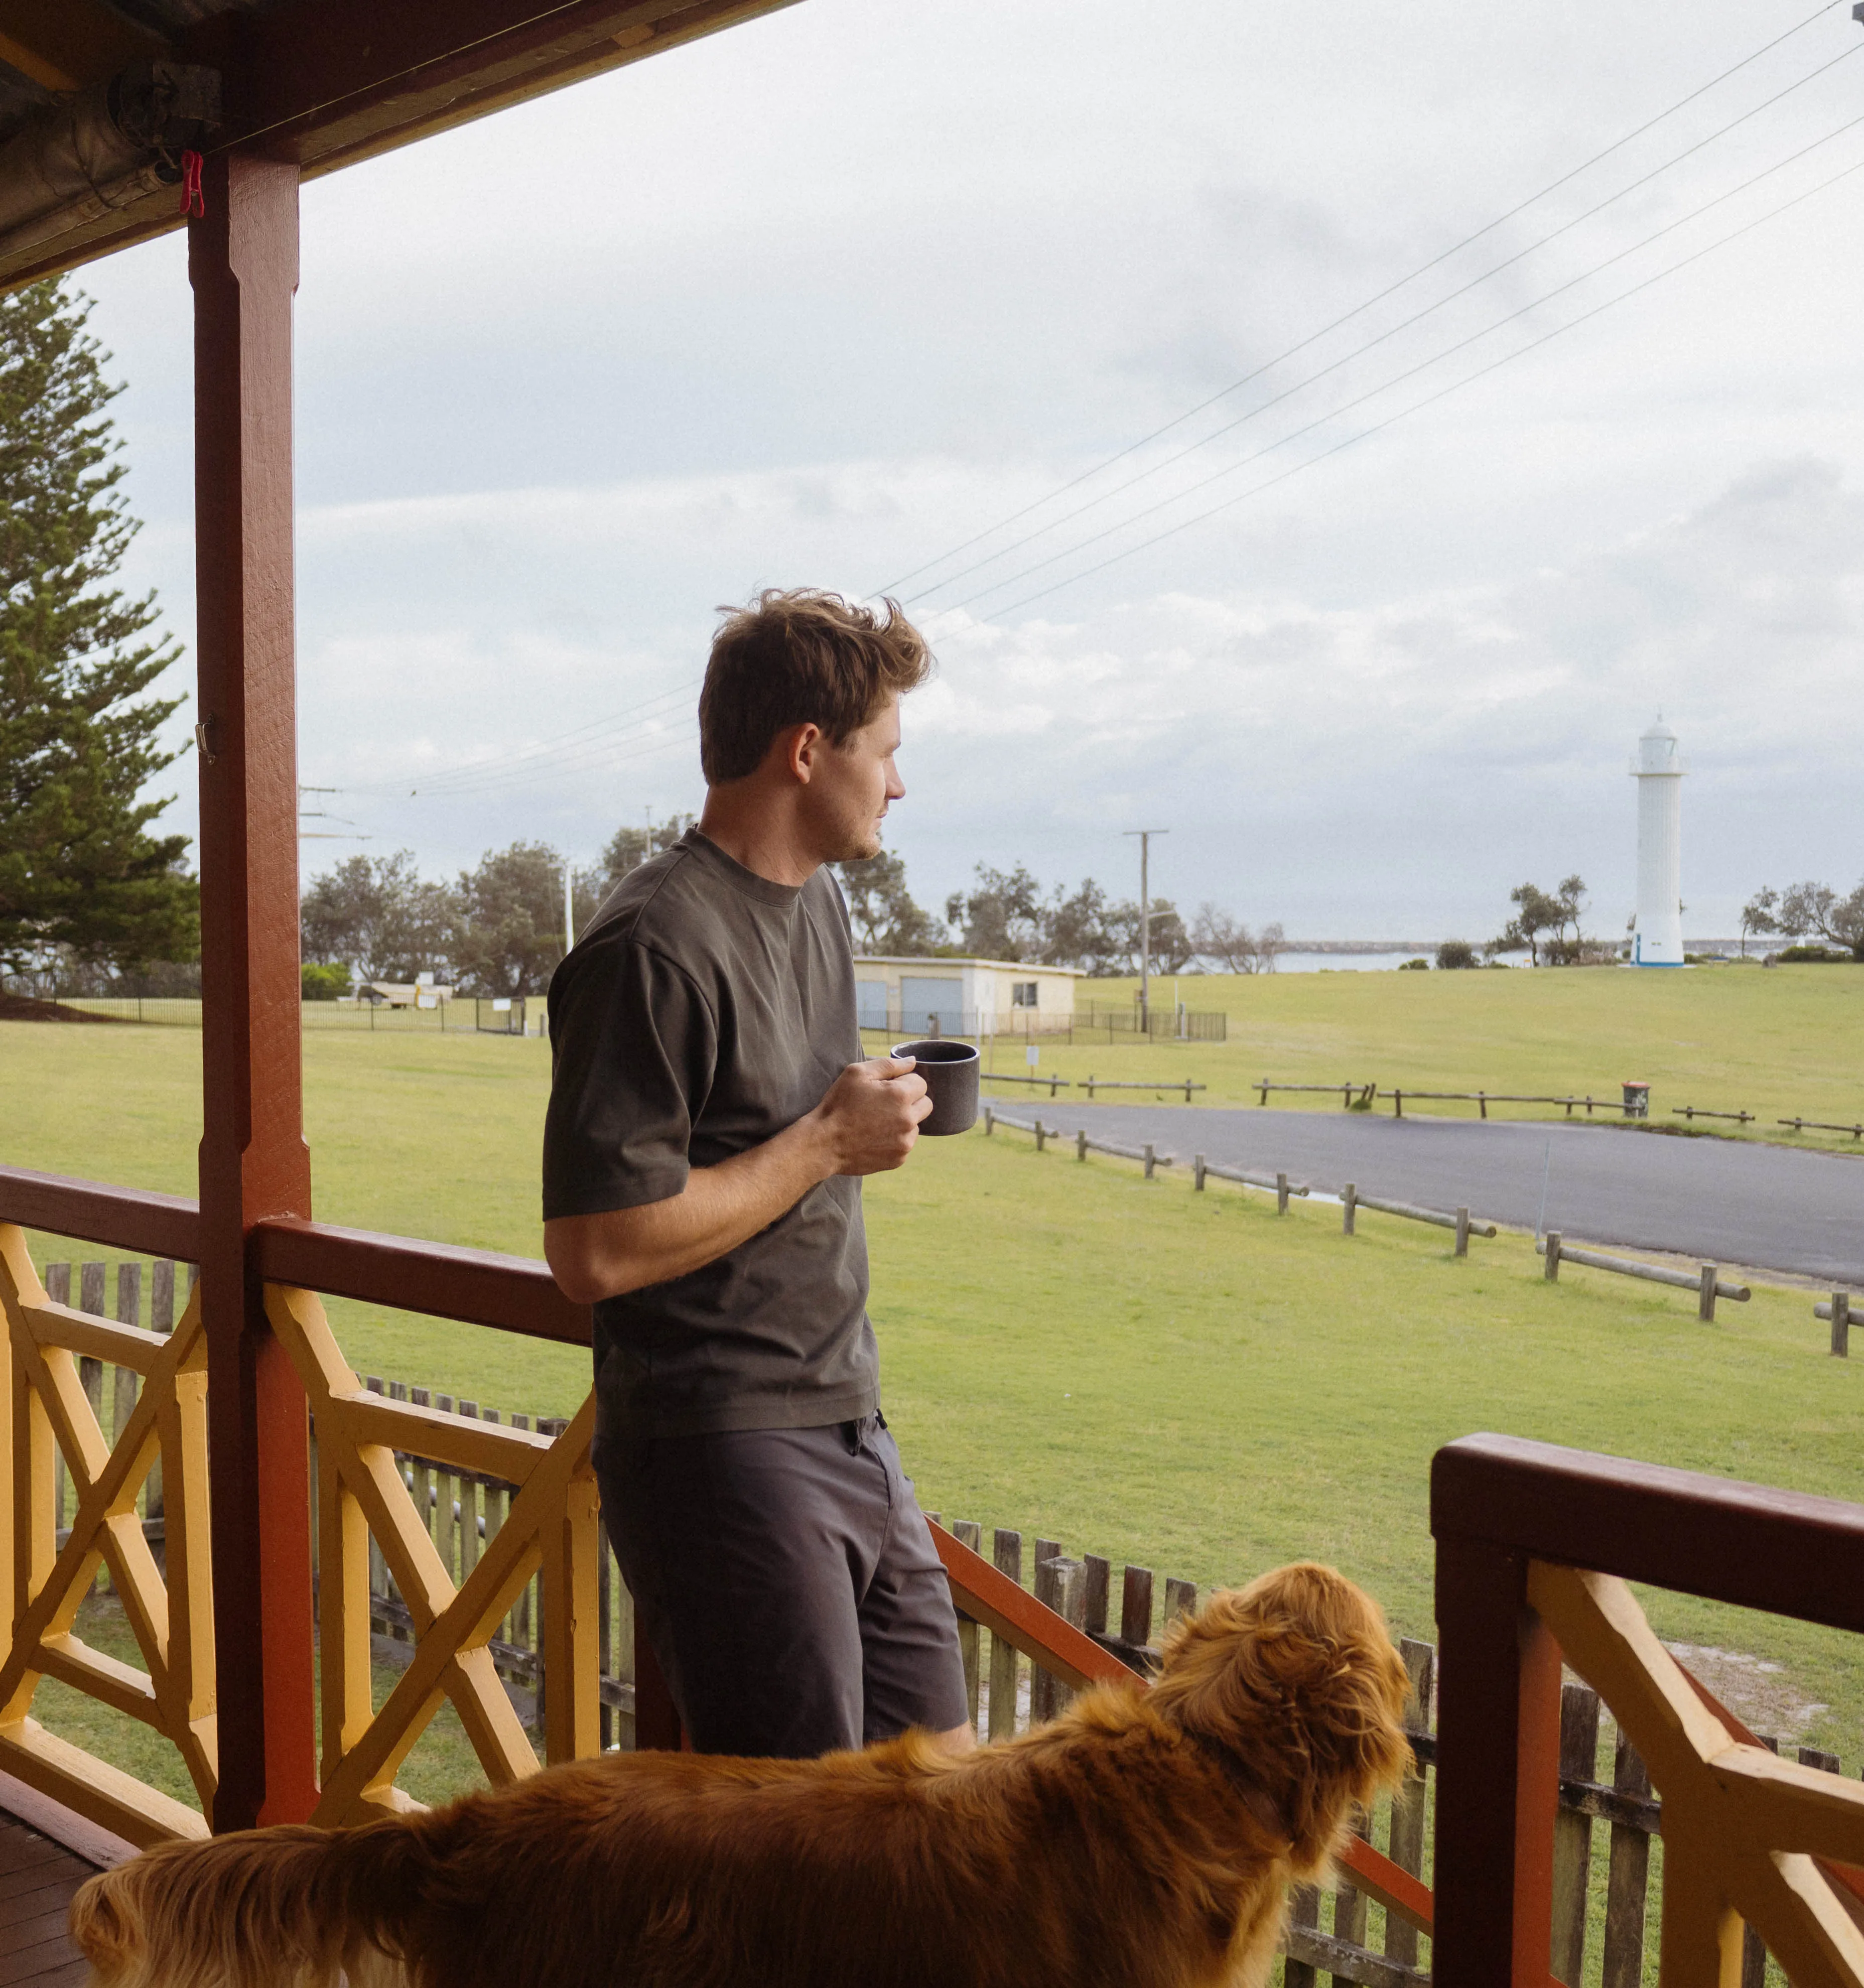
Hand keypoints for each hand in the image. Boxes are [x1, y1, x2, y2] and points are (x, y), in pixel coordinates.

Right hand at [811, 1057, 931, 1175]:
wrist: (824, 1143)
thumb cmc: (838, 1105)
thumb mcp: (857, 1074)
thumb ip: (889, 1065)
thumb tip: (913, 1061)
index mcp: (901, 1096)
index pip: (921, 1083)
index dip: (903, 1082)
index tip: (886, 1088)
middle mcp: (908, 1120)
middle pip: (926, 1104)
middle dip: (911, 1101)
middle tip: (885, 1104)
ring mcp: (905, 1142)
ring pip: (915, 1125)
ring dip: (903, 1121)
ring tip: (877, 1122)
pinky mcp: (899, 1159)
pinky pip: (905, 1144)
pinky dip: (895, 1140)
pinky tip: (875, 1137)